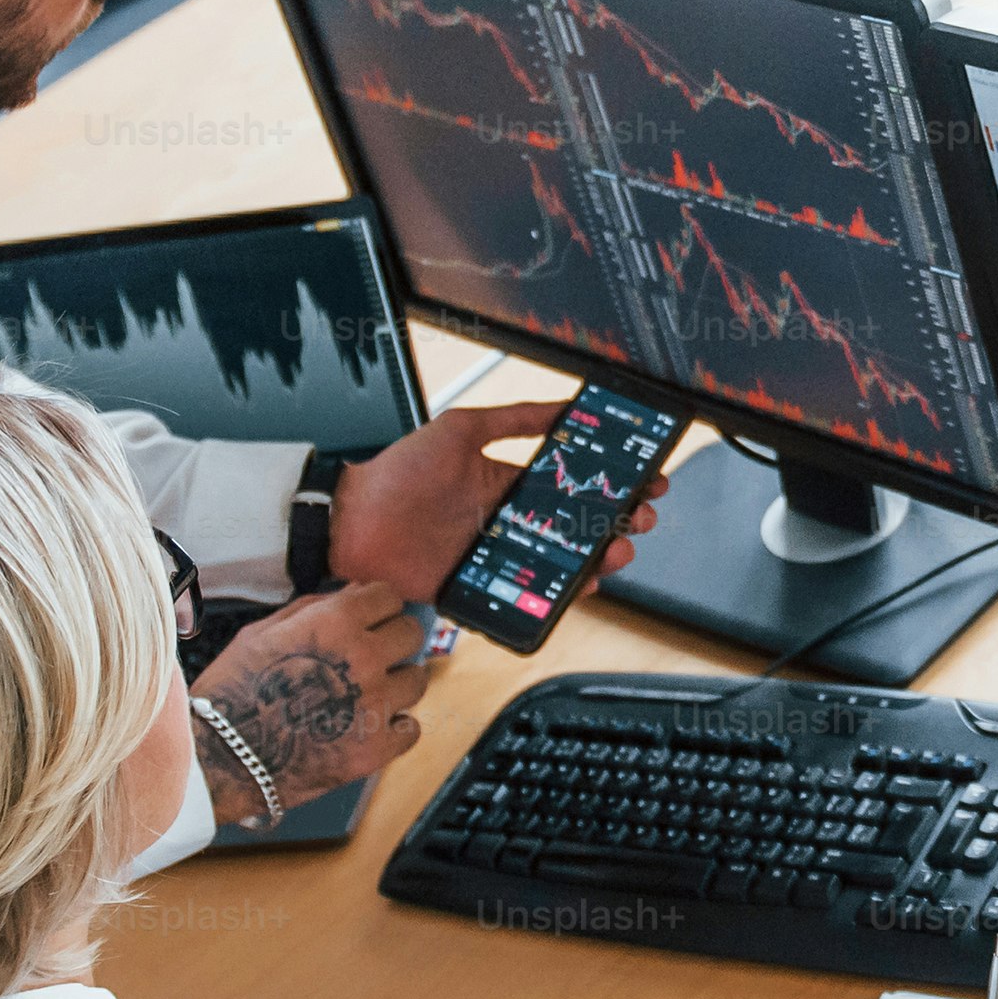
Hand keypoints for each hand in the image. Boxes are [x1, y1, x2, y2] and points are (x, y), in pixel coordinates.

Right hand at [195, 584, 428, 810]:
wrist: (221, 758)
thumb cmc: (233, 693)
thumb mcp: (262, 633)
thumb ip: (314, 608)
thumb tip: (353, 594)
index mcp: (334, 622)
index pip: (389, 596)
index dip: (378, 607)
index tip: (372, 619)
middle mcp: (363, 658)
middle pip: (411, 633)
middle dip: (393, 640)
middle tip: (372, 656)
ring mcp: (374, 705)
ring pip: (417, 679)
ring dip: (397, 683)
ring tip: (367, 694)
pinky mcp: (376, 748)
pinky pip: (411, 728)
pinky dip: (395, 728)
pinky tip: (369, 727)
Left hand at [329, 401, 665, 599]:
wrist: (353, 522)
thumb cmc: (398, 472)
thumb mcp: (459, 430)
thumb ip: (512, 419)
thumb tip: (563, 405)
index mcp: (505, 482)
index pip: (569, 483)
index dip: (608, 483)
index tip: (644, 479)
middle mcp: (508, 520)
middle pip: (576, 526)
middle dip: (616, 522)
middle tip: (643, 518)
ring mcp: (499, 555)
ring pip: (562, 561)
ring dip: (598, 556)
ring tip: (619, 550)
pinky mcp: (485, 586)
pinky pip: (532, 593)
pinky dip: (563, 592)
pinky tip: (585, 583)